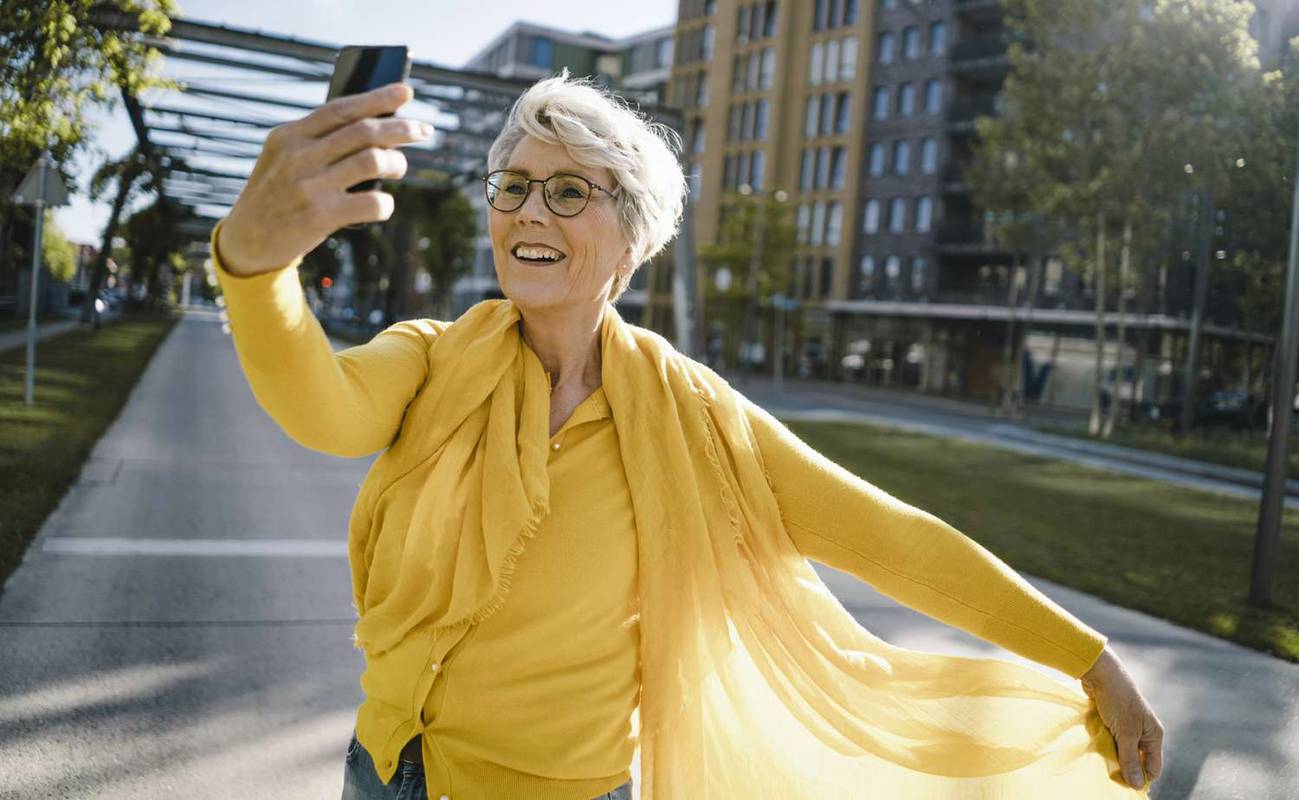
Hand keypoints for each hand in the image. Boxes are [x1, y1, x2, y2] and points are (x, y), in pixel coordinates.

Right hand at [217, 82, 432, 275]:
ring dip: (397, 163)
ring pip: (373, 161)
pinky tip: (383, 204)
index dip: (377, 98)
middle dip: (401, 128)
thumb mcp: (283, 158)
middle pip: (364, 132)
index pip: (341, 108)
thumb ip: (317, 140)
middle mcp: (298, 157)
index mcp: (288, 136)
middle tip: (423, 131)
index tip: (406, 92)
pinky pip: (372, 202)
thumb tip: (377, 126)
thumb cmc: (277, 195)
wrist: (249, 241)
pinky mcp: (321, 216)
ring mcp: (310, 186)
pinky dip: (386, 203)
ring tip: (399, 167)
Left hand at [1080, 645, 1164, 789]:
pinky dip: (1104, 742)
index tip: (1124, 786)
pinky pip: (1111, 738)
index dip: (1141, 778)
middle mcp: (1144, 731)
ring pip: (1122, 749)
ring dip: (1112, 754)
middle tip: (1109, 774)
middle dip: (1124, 766)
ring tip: (1101, 757)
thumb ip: (1130, 759)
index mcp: (1154, 735)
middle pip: (1137, 759)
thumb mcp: (1125, 733)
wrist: (1100, 673)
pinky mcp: (1114, 720)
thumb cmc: (1117, 701)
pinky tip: (1096, 744)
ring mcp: (1129, 725)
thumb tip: (1137, 785)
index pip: (1153, 766)